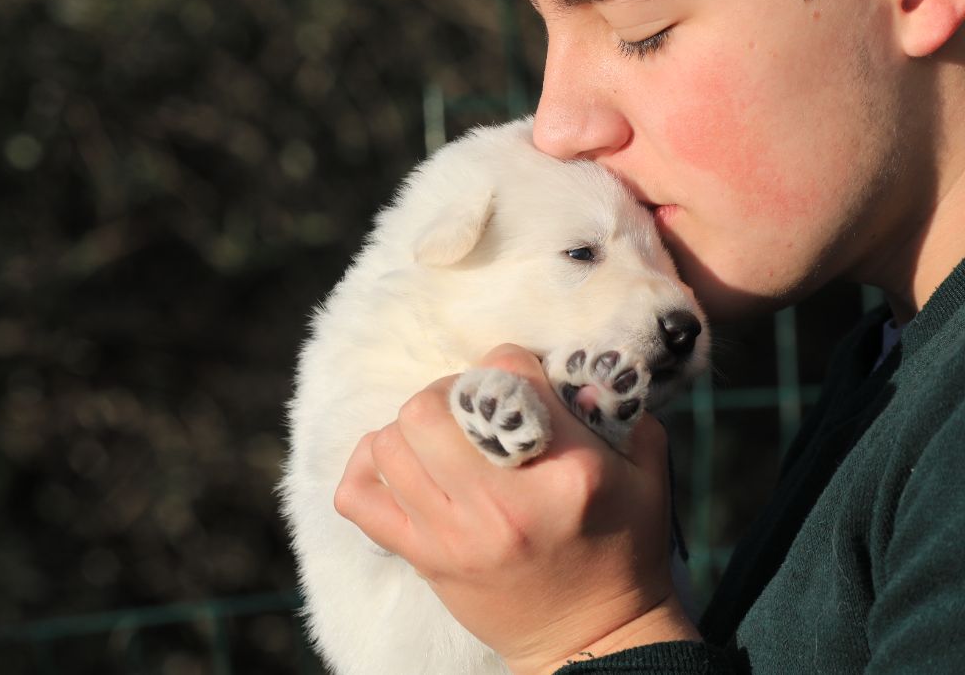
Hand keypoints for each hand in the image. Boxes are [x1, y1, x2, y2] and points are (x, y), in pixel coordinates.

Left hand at [334, 344, 699, 673]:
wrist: (593, 638)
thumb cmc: (623, 551)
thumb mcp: (646, 474)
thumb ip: (617, 411)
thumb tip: (570, 370)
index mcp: (567, 472)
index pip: (506, 373)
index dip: (508, 364)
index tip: (518, 384)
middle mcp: (501, 503)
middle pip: (427, 408)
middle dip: (445, 393)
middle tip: (468, 408)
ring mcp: (454, 535)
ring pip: (388, 446)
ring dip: (409, 430)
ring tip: (439, 441)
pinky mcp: (424, 558)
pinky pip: (357, 498)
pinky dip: (366, 469)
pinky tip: (398, 466)